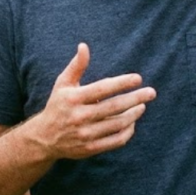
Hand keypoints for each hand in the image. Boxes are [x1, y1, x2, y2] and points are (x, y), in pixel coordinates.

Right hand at [24, 43, 155, 160]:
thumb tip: (84, 46)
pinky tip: (132, 123)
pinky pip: (115, 140)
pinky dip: (127, 132)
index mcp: (73, 98)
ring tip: (142, 106)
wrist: (44, 138)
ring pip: (117, 124)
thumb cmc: (57, 105)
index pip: (102, 89)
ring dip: (134, 114)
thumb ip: (76, 66)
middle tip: (151, 92)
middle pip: (114, 107)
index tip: (138, 78)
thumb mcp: (62, 84)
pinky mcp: (90, 148)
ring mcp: (85, 134)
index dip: (121, 83)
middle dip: (135, 98)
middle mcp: (79, 116)